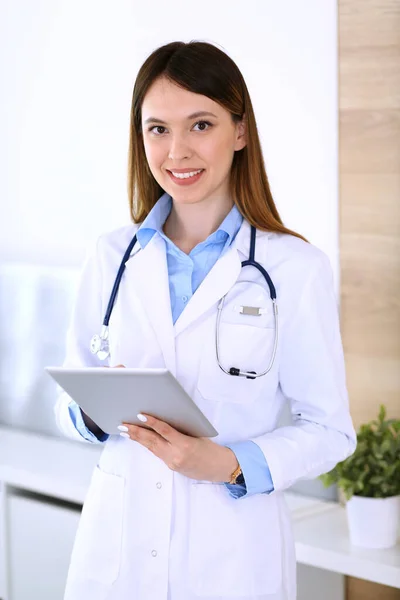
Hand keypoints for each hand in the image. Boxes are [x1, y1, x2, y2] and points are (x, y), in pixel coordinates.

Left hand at [119, 414, 238, 482]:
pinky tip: (140, 440)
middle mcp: (176, 455)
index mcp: (185, 444)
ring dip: (138, 439)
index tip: (140, 415)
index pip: (164, 431)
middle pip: (152, 441)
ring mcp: (172, 462)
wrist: (219, 468)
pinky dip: (148, 445)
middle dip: (136, 432)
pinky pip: (157, 453)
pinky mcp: (171, 466)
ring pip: (151, 448)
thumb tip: (163, 422)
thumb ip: (180, 430)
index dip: (152, 422)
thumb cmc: (211, 449)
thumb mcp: (197, 435)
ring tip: (126, 431)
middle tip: (123, 425)